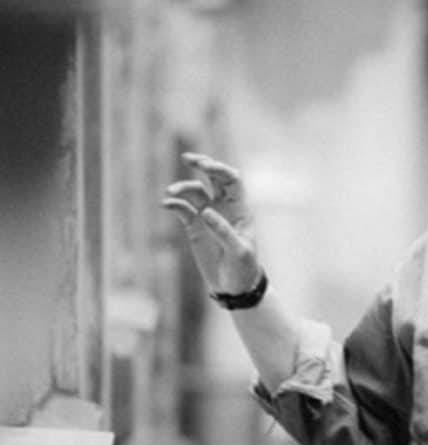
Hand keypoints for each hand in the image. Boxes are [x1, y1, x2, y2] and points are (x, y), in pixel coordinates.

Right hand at [162, 152, 260, 293]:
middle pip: (213, 178)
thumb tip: (206, 211)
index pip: (232, 181)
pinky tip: (166, 204)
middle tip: (188, 158)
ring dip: (183, 187)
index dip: (220, 170)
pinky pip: (183, 209)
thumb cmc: (244, 268)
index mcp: (240, 209)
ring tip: (170, 192)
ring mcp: (208, 216)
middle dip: (202, 165)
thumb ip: (224, 232)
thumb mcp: (238, 252)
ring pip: (195, 192)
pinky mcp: (194, 227)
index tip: (205, 167)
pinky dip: (175, 204)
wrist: (234, 286)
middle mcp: (224, 207)